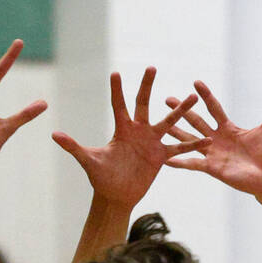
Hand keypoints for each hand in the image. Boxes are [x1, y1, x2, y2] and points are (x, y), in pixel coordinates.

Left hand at [52, 68, 207, 208]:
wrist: (116, 196)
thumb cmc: (101, 178)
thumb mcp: (88, 161)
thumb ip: (74, 146)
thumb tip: (55, 134)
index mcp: (121, 130)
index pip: (118, 105)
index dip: (117, 90)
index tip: (115, 72)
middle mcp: (137, 131)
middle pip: (143, 104)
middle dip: (147, 86)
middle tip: (151, 67)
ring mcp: (151, 143)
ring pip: (168, 122)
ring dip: (180, 110)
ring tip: (193, 95)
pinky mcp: (161, 157)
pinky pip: (179, 149)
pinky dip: (193, 145)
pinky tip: (207, 140)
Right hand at [164, 82, 261, 200]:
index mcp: (229, 128)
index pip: (214, 108)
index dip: (206, 95)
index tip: (195, 82)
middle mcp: (217, 139)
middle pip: (196, 121)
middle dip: (182, 110)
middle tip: (167, 99)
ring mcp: (213, 154)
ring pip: (190, 140)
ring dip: (176, 132)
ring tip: (161, 125)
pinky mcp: (212, 168)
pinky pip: (193, 163)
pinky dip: (179, 162)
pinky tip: (165, 158)